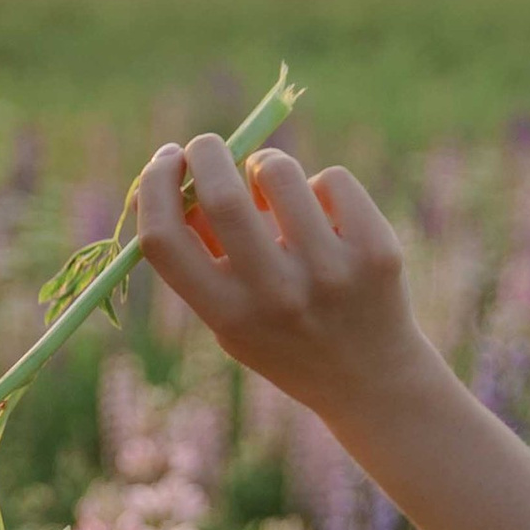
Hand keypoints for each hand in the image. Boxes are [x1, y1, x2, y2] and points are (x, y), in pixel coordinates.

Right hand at [132, 134, 427, 413]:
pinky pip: (332, 179)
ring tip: (274, 189)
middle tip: (207, 148)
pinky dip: (319, 187)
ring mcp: (330, 273)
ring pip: (278, 172)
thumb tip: (177, 174)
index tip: (165, 161)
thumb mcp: (230, 316)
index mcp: (227, 314)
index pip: (163, 238)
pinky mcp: (376, 251)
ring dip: (265, 166)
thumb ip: (203, 255)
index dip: (153, 186)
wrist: (371, 381)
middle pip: (220, 195)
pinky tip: (327, 219)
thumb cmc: (284, 337)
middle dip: (205, 151)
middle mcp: (276, 295)